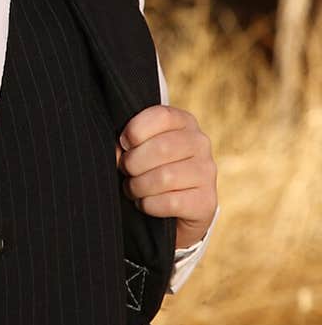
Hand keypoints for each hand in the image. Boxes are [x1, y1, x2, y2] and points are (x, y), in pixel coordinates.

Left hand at [116, 105, 216, 249]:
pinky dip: (149, 205)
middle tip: (126, 172)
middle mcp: (200, 143)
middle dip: (133, 164)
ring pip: (165, 178)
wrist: (174, 207)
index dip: (135, 131)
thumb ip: (126, 144)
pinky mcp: (206, 200)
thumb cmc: (149, 168)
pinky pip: (170, 202)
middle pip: (162, 148)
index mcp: (184, 122)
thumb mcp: (138, 148)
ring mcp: (206, 172)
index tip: (124, 144)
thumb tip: (117, 154)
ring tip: (133, 189)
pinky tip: (146, 203)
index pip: (162, 116)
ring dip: (138, 187)